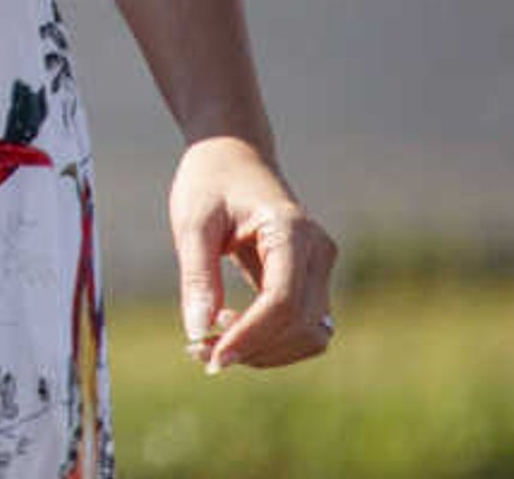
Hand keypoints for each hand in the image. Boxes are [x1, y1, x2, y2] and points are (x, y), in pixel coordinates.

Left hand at [172, 135, 338, 370]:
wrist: (233, 155)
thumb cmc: (209, 182)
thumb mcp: (192, 222)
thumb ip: (196, 276)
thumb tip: (198, 332)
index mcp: (291, 231)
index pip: (283, 301)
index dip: (250, 336)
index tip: (212, 357)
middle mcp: (318, 252)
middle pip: (302, 325)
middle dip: (254, 348)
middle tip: (200, 352)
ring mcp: (321, 268)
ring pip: (311, 334)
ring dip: (266, 351)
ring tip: (212, 342)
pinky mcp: (313, 280)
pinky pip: (303, 326)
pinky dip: (271, 340)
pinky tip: (230, 328)